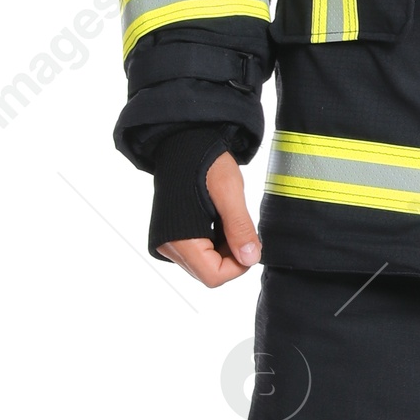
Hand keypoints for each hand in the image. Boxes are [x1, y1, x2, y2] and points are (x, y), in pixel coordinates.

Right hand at [158, 149, 260, 286]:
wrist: (183, 143)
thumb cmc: (205, 162)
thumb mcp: (229, 192)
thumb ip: (239, 228)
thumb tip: (251, 259)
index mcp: (179, 239)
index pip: (213, 276)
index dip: (237, 265)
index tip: (249, 242)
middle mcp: (168, 246)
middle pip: (208, 273)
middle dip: (231, 257)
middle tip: (238, 227)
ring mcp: (168, 243)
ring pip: (205, 265)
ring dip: (223, 250)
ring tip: (226, 220)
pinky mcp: (172, 236)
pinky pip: (198, 254)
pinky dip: (214, 243)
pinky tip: (217, 221)